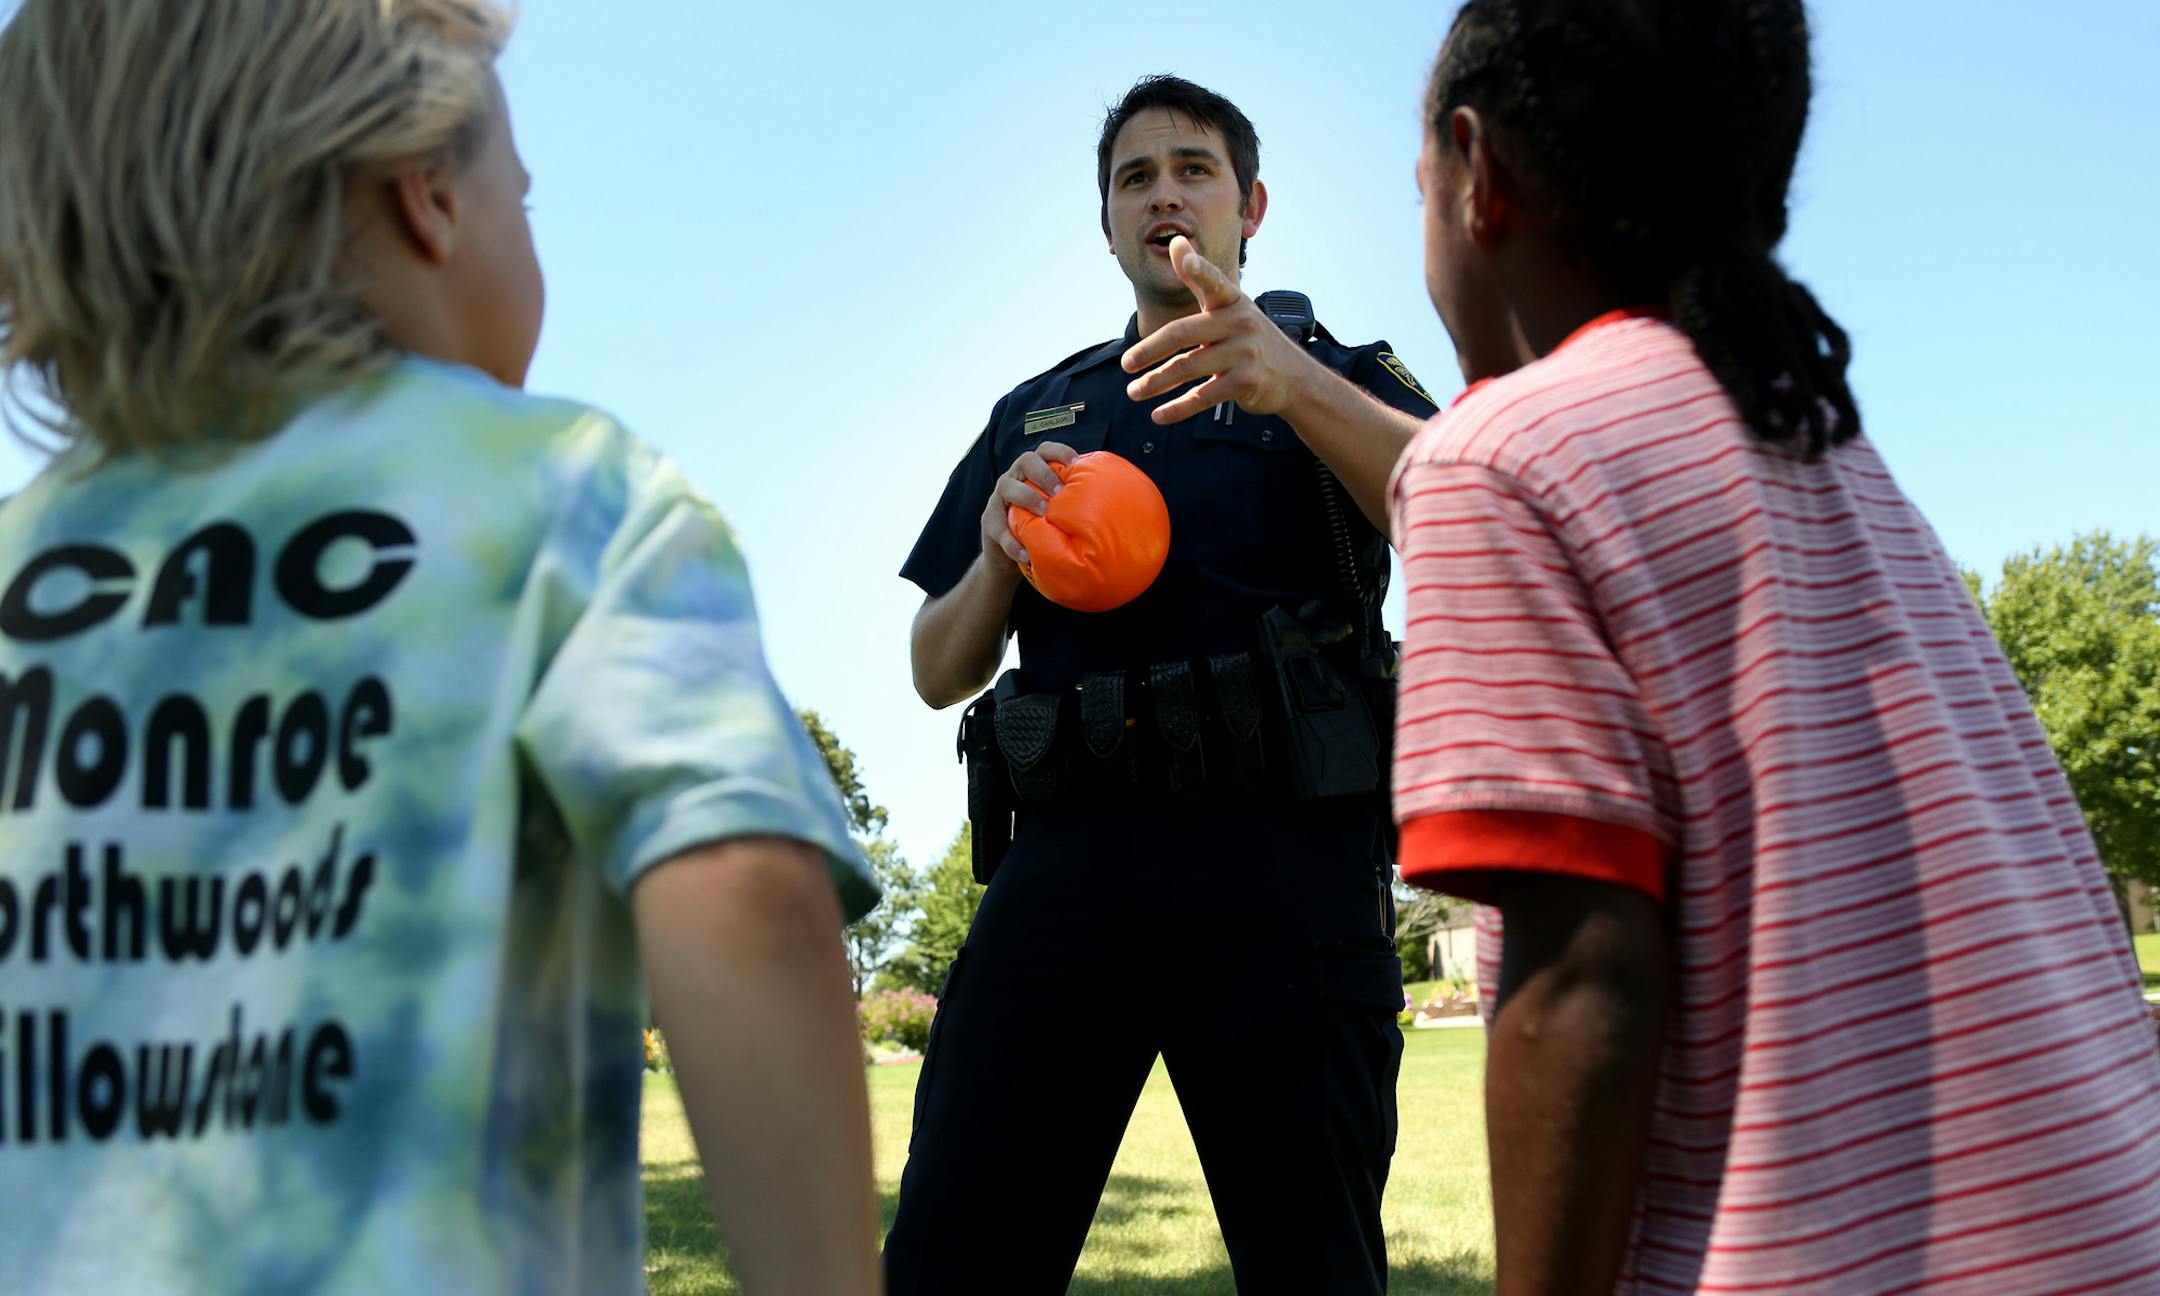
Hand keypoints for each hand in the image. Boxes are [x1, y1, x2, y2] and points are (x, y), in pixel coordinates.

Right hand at [981, 440, 1077, 567]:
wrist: (1009, 554)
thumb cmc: (1039, 525)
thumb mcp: (1054, 510)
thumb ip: (1071, 502)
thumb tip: (1112, 504)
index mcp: (1032, 471)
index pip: (1044, 450)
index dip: (1059, 451)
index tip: (1076, 462)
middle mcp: (1014, 478)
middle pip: (1025, 460)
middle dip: (1043, 473)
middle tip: (1059, 492)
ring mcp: (998, 498)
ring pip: (1007, 486)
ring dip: (1027, 497)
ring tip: (1043, 513)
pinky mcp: (989, 522)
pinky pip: (998, 529)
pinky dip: (1012, 542)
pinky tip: (1026, 554)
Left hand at [1119, 235, 1325, 423]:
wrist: (1294, 376)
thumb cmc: (1250, 338)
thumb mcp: (1230, 305)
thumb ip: (1199, 278)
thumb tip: (1176, 243)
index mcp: (1232, 301)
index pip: (1213, 282)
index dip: (1198, 269)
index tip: (1185, 257)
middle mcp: (1239, 323)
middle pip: (1183, 334)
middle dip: (1150, 350)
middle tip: (1127, 364)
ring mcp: (1244, 353)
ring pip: (1188, 367)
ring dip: (1156, 382)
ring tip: (1135, 391)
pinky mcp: (1246, 382)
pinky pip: (1203, 396)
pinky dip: (1178, 408)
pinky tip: (1159, 415)